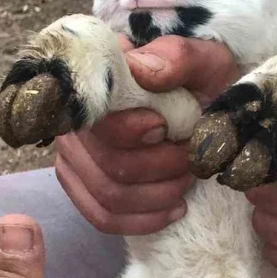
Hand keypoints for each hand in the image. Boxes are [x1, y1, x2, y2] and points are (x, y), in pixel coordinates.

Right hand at [55, 35, 239, 234]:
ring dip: (159, 195)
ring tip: (187, 178)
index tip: (166, 129)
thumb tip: (140, 71)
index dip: (133, 132)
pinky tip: (175, 208)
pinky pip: (103, 218)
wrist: (203, 99)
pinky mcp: (83, 186)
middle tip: (191, 156)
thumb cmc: (199, 78)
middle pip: (110, 167)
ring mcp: (74, 157)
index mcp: (95, 85)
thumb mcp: (202, 58)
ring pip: (109, 197)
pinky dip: (144, 220)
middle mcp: (74, 122)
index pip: (100, 122)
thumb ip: (175, 57)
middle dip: (162, 168)